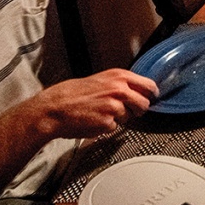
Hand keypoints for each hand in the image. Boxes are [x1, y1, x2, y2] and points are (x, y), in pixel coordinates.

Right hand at [29, 69, 157, 140]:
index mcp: (119, 76)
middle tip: (127, 110)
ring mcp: (115, 106)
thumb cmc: (73, 94)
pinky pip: (114, 127)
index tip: (151, 98)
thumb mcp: (101, 79)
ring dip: (119, 118)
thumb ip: (121, 83)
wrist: (54, 108)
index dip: (151, 94)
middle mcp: (120, 90)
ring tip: (101, 112)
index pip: (149, 85)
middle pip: (144, 104)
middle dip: (138, 110)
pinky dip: (106, 127)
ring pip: (129, 117)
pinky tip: (94, 120)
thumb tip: (138, 91)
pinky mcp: (108, 122)